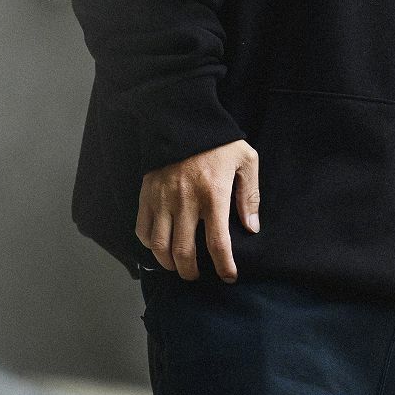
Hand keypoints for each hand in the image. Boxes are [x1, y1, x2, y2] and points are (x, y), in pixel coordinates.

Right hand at [135, 139, 259, 282]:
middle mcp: (185, 200)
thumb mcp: (245, 160)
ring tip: (177, 266)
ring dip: (168, 263)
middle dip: (191, 272)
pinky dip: (149, 244)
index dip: (224, 266)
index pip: (218, 243)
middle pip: (184, 252)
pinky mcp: (147, 193)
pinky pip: (142, 228)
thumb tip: (251, 227)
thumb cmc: (218, 141)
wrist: (183, 119)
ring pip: (159, 246)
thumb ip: (250, 195)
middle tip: (196, 276)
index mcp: (213, 194)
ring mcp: (162, 198)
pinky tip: (159, 246)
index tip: (229, 276)